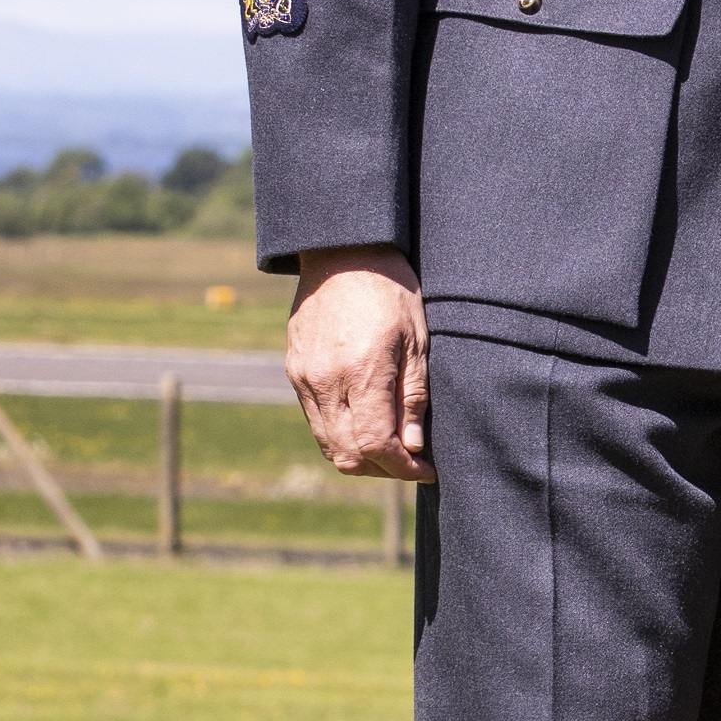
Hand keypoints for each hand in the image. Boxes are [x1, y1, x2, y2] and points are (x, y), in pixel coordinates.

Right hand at [287, 246, 434, 483]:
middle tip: (411, 462)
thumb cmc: (390, 289)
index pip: (377, 445)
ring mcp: (304, 377)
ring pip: (328, 443)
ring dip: (360, 455)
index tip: (426, 469)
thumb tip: (413, 447)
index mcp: (362, 371)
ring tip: (391, 446)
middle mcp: (326, 380)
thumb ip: (413, 396)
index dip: (403, 468)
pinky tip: (366, 421)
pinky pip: (315, 420)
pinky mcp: (294, 370)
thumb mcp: (418, 338)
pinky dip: (340, 433)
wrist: (342, 251)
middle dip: (382, 469)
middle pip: (348, 454)